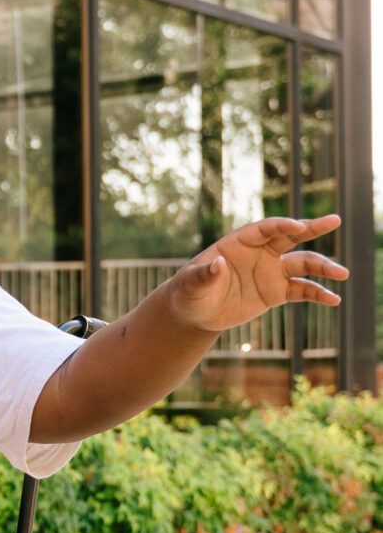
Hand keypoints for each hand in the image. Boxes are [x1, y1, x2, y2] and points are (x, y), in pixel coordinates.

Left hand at [168, 217, 346, 334]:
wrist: (197, 312)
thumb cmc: (189, 292)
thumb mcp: (191, 284)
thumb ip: (204, 274)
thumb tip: (217, 265)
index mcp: (239, 243)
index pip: (265, 229)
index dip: (281, 226)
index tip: (298, 226)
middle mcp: (260, 252)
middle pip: (291, 236)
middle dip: (312, 228)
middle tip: (335, 220)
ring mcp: (271, 271)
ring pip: (302, 264)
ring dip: (323, 267)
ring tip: (343, 274)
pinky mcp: (276, 291)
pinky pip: (301, 290)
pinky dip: (318, 293)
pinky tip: (333, 300)